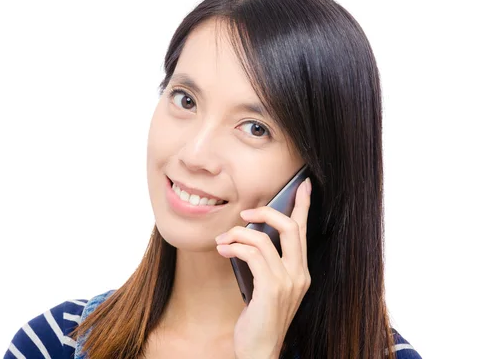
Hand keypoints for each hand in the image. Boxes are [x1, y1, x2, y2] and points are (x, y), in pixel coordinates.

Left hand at [215, 177, 311, 358]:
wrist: (259, 351)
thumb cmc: (259, 319)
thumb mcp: (267, 287)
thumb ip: (265, 263)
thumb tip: (250, 235)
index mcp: (301, 272)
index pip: (304, 231)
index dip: (304, 206)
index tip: (303, 185)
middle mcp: (300, 274)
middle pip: (290, 227)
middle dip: (266, 212)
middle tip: (244, 212)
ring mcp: (288, 282)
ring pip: (264, 239)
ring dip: (238, 234)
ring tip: (222, 240)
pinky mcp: (271, 289)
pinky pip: (252, 254)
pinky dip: (234, 247)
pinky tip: (223, 250)